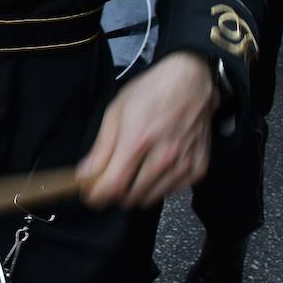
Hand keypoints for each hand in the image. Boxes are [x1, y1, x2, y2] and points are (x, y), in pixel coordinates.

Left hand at [77, 51, 218, 208]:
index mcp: (137, 141)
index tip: (90, 196)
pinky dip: (159, 187)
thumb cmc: (150, 93)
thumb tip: (85, 174)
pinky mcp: (197, 169)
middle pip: (131, 197)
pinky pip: (172, 192)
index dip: (97, 196)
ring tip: (132, 173)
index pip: (113, 186)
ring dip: (136, 192)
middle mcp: (163, 157)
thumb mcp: (115, 113)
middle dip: (114, 194)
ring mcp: (183, 165)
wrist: (189, 83)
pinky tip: (154, 170)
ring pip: (151, 198)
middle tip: (109, 181)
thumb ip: (101, 148)